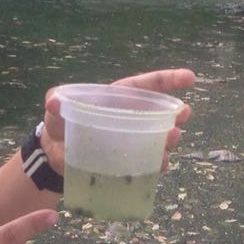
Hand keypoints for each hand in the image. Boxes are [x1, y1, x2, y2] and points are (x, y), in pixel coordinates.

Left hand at [38, 68, 196, 173]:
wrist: (55, 154)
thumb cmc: (59, 122)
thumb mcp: (56, 107)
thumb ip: (55, 100)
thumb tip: (53, 101)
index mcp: (119, 98)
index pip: (148, 86)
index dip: (170, 80)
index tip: (190, 79)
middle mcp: (131, 117)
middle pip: (160, 113)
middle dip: (176, 113)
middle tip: (184, 116)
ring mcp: (132, 140)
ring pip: (158, 138)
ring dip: (168, 140)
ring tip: (171, 141)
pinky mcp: (128, 161)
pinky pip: (149, 162)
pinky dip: (156, 164)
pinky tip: (161, 165)